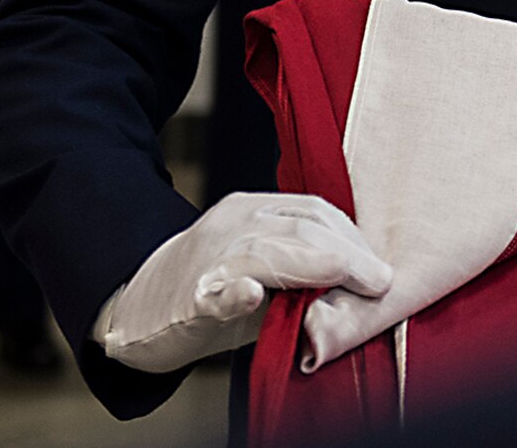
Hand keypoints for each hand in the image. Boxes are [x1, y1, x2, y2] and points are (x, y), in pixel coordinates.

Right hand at [95, 193, 391, 373]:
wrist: (136, 308)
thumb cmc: (213, 287)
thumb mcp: (261, 263)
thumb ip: (304, 267)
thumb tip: (363, 285)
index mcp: (252, 210)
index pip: (315, 212)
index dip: (354, 238)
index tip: (380, 268)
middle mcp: (233, 225)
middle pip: (302, 229)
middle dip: (350, 255)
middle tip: (380, 281)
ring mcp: (210, 259)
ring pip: (270, 252)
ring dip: (319, 269)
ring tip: (355, 283)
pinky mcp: (189, 300)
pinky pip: (217, 292)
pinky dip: (238, 294)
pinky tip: (253, 296)